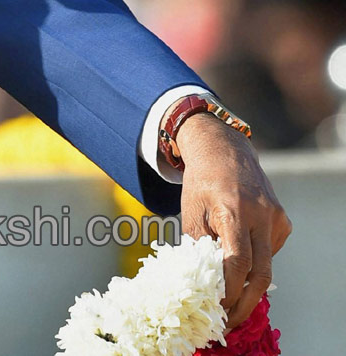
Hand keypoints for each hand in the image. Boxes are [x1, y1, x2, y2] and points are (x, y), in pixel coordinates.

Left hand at [174, 114, 292, 328]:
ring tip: (228, 293)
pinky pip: (269, 251)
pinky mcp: (283, 220)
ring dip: (249, 283)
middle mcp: (260, 215)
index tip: (218, 309)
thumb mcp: (190, 211)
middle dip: (245, 302)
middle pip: (261, 272)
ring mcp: (276, 217)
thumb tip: (203, 284)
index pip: (237, 262)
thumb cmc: (201, 183)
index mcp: (233, 211)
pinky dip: (254, 261)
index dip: (230, 290)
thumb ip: (199, 246)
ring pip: (266, 263)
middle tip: (230, 321)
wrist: (224, 151)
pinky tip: (238, 256)